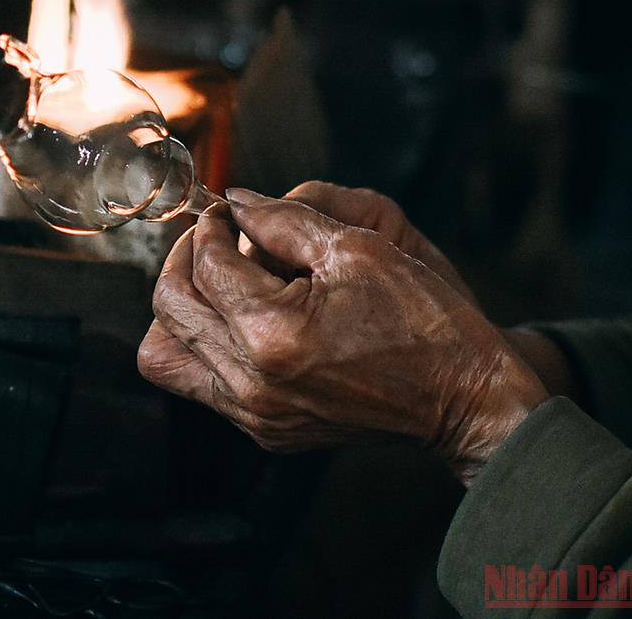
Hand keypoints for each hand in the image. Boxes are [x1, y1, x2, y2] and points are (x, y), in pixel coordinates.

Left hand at [138, 189, 548, 484]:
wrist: (465, 400)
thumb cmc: (424, 321)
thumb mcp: (359, 248)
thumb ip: (283, 218)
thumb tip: (235, 199)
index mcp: (273, 332)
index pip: (205, 264)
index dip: (209, 226)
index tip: (226, 211)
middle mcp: (251, 382)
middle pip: (169, 307)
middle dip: (183, 259)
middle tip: (213, 238)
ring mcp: (254, 415)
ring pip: (165, 354)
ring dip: (182, 309)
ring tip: (216, 283)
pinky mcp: (264, 431)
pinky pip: (201, 383)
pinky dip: (206, 344)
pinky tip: (244, 320)